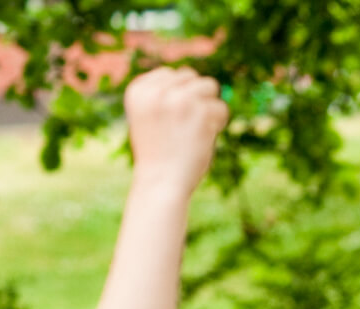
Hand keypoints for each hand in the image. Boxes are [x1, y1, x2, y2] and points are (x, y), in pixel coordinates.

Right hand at [123, 67, 227, 196]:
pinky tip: (203, 139)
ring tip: (196, 130)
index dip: (178, 95)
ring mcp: (180, 99)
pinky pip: (221, 108)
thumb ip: (164, 95)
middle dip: (195, 97)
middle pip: (191, 76)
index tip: (171, 120)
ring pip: (210, 86)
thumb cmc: (157, 154)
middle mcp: (157, 91)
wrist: (161, 184)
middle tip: (186, 125)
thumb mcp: (149, 117)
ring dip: (209, 107)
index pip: (170, 74)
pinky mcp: (202, 111)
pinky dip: (218, 124)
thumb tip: (197, 80)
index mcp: (138, 90)